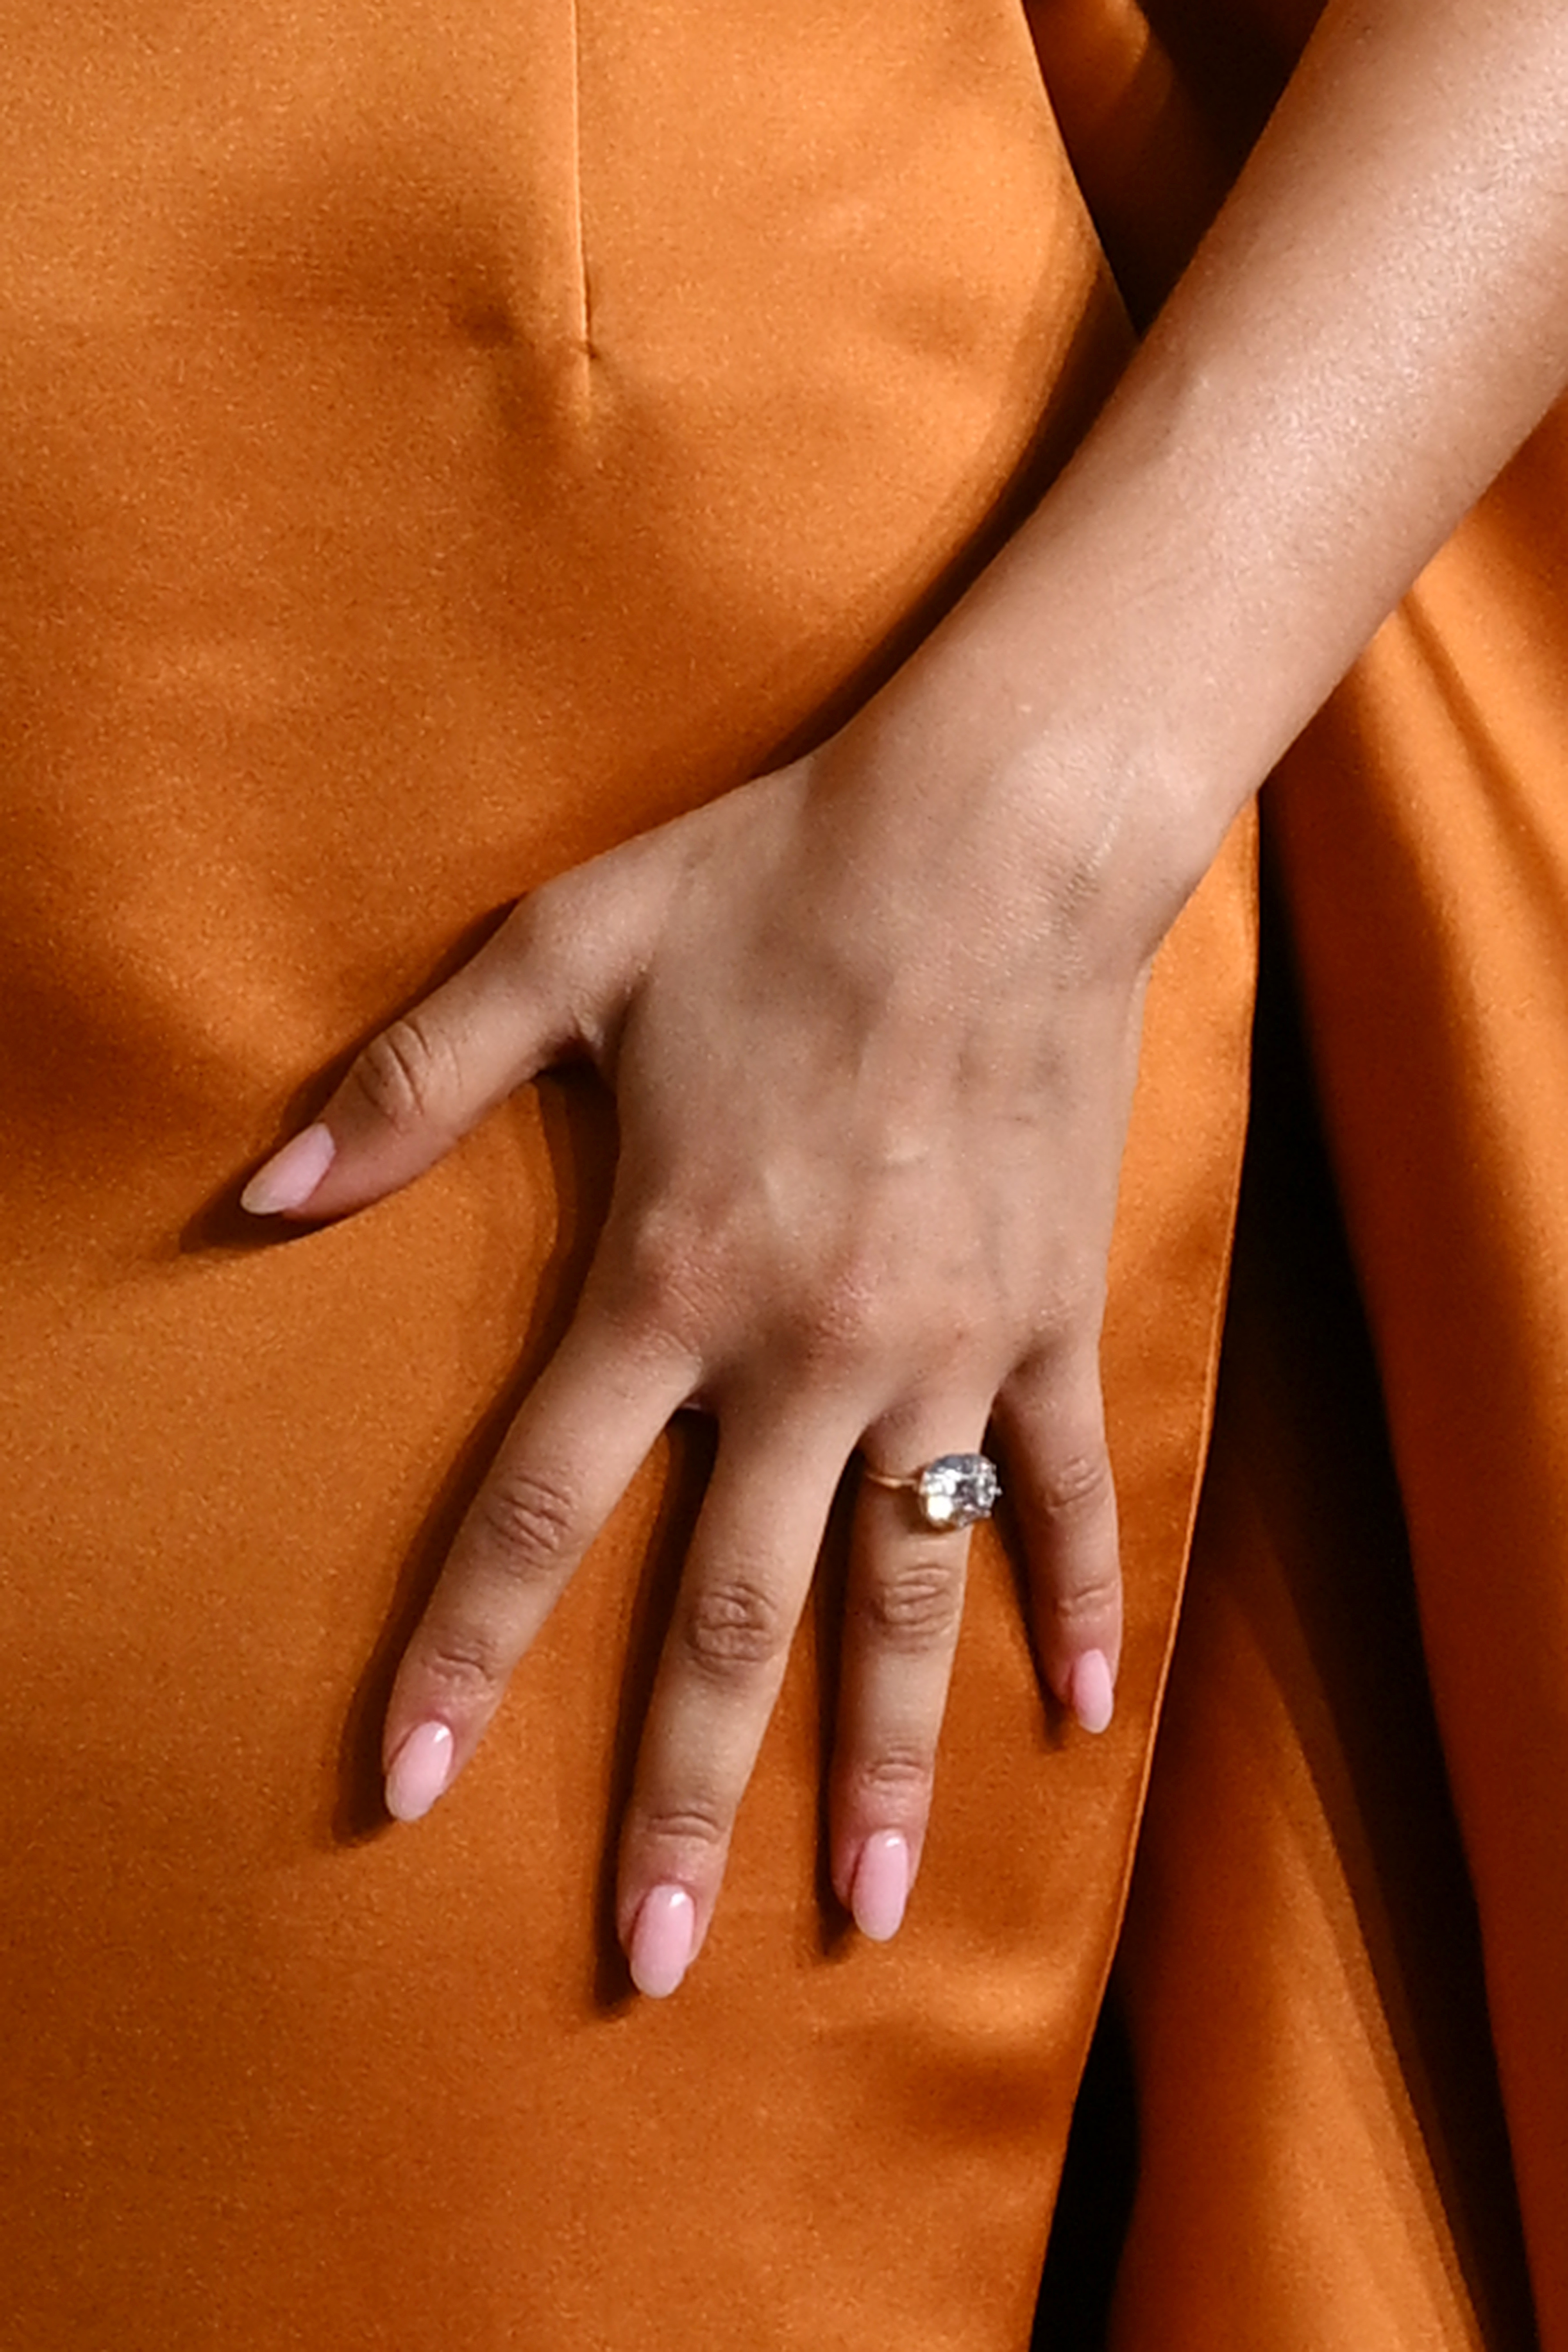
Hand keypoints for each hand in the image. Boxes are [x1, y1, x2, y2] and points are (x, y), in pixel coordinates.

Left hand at [241, 642, 1198, 1995]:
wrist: (1000, 833)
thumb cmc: (774, 880)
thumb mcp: (563, 952)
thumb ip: (409, 1083)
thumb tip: (253, 1191)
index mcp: (672, 1279)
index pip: (541, 1509)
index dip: (462, 1655)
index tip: (405, 1789)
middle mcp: (810, 1352)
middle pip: (730, 1615)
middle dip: (677, 1795)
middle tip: (649, 1955)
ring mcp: (947, 1346)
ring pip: (903, 1598)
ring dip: (876, 1766)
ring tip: (856, 1909)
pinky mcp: (1052, 1315)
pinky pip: (1060, 1488)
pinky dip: (1075, 1601)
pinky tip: (1077, 1720)